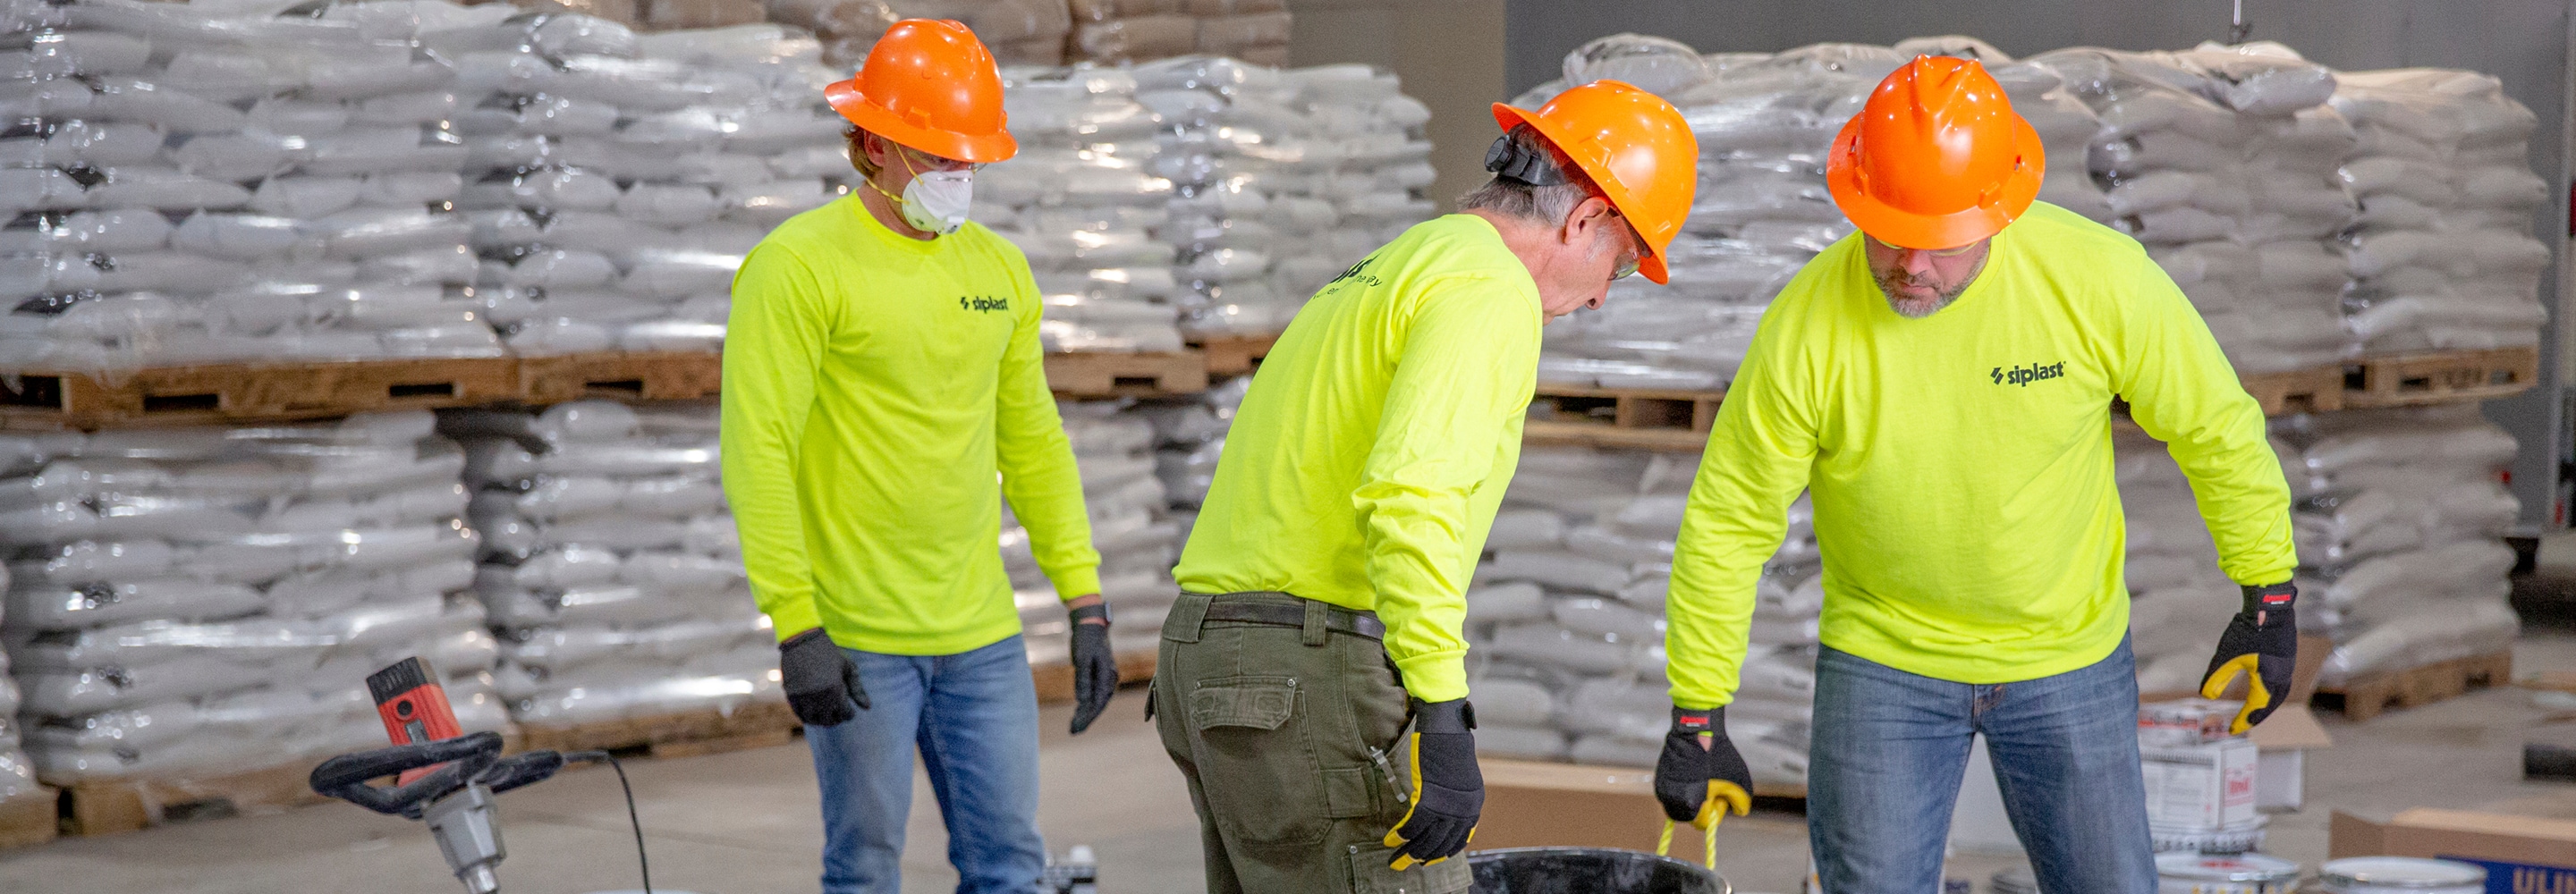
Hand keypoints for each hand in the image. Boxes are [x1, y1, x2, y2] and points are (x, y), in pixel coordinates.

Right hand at [779, 627, 866, 725]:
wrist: (802, 640)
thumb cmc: (829, 652)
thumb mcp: (847, 668)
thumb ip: (857, 689)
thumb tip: (867, 708)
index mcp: (835, 688)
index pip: (845, 713)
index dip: (849, 714)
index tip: (849, 712)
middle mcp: (818, 695)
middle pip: (829, 719)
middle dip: (836, 719)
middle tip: (838, 716)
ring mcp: (803, 696)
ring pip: (813, 720)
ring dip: (821, 721)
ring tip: (826, 716)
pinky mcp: (791, 695)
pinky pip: (799, 713)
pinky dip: (807, 716)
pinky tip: (813, 712)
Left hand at [1067, 598, 1115, 734]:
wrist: (1090, 623)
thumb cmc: (1085, 640)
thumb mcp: (1082, 659)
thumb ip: (1083, 680)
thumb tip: (1082, 701)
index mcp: (1107, 675)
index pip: (1098, 702)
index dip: (1088, 716)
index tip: (1076, 728)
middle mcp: (1110, 678)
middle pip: (1100, 704)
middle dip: (1087, 719)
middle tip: (1073, 731)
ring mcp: (1107, 676)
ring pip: (1098, 700)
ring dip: (1087, 713)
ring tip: (1074, 725)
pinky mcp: (1101, 674)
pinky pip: (1096, 693)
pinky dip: (1088, 703)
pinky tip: (1079, 710)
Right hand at [1383, 698, 1481, 869]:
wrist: (1445, 729)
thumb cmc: (1449, 747)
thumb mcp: (1459, 778)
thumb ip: (1453, 798)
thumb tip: (1438, 813)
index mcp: (1473, 806)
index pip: (1458, 840)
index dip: (1441, 853)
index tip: (1428, 860)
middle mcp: (1463, 810)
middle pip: (1440, 844)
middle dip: (1420, 857)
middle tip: (1404, 864)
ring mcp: (1447, 805)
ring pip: (1425, 839)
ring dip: (1407, 851)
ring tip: (1395, 858)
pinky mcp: (1429, 798)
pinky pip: (1412, 826)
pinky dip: (1400, 835)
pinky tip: (1392, 839)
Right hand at [1654, 706, 1751, 827]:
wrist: (1696, 729)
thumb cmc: (1719, 756)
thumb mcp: (1739, 782)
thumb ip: (1740, 803)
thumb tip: (1736, 811)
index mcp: (1689, 803)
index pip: (1700, 823)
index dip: (1713, 812)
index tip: (1719, 797)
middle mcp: (1670, 799)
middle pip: (1687, 816)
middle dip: (1700, 808)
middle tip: (1711, 791)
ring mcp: (1662, 788)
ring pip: (1676, 805)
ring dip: (1689, 798)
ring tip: (1701, 780)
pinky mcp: (1658, 777)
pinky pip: (1670, 792)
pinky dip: (1681, 788)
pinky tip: (1692, 773)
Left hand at [2201, 581, 2297, 733]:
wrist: (2270, 606)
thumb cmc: (2248, 630)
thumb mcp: (2226, 656)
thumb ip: (2217, 677)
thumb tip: (2206, 696)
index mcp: (2269, 680)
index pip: (2255, 708)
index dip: (2243, 720)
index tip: (2231, 730)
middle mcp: (2283, 677)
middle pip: (2270, 705)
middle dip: (2256, 716)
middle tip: (2243, 724)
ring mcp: (2288, 666)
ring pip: (2279, 694)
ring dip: (2266, 705)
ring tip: (2252, 711)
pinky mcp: (2288, 656)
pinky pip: (2281, 682)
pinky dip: (2272, 692)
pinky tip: (2262, 688)